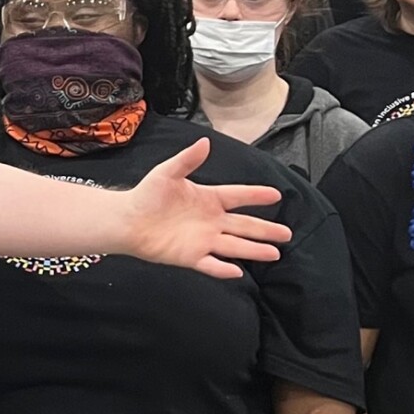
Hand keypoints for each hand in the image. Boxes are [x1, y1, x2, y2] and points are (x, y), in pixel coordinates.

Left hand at [121, 137, 291, 279]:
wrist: (126, 220)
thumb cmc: (146, 195)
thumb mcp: (167, 173)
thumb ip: (187, 160)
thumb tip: (205, 142)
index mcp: (208, 198)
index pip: (238, 196)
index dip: (256, 195)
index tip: (276, 194)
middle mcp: (211, 221)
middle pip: (244, 225)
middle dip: (266, 230)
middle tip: (286, 234)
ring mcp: (202, 240)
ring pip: (235, 246)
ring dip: (254, 250)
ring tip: (275, 253)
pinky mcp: (190, 256)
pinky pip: (211, 264)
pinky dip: (223, 269)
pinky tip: (239, 272)